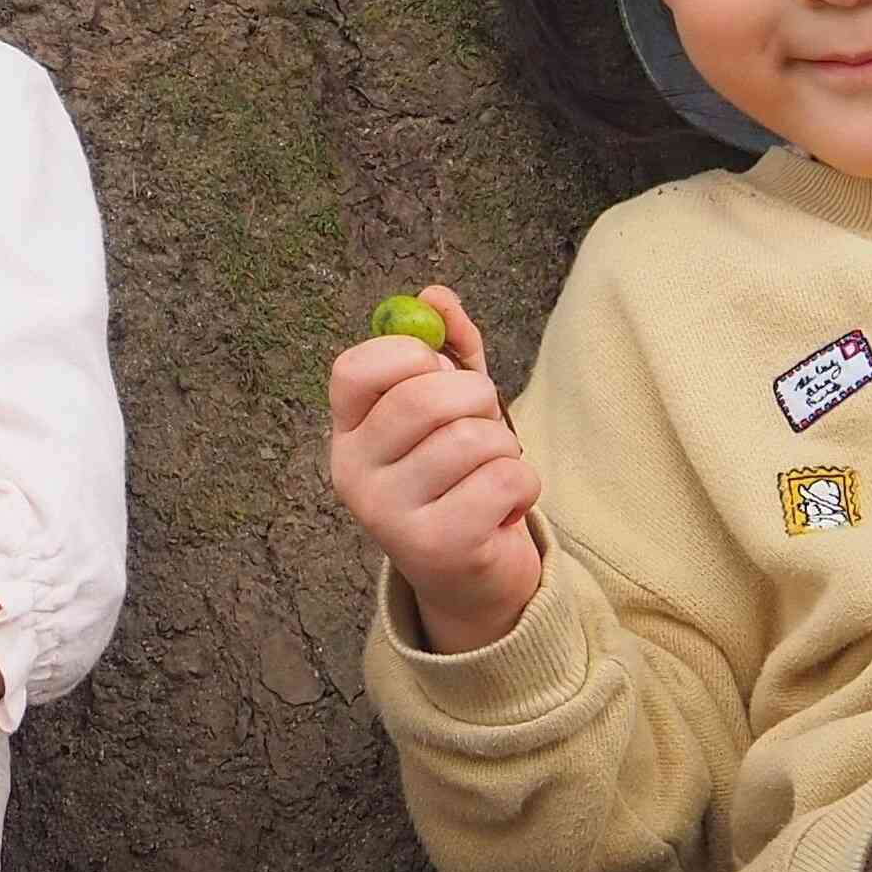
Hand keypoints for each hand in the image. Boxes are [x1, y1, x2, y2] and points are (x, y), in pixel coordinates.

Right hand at [327, 284, 540, 654]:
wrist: (473, 577)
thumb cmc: (460, 479)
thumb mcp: (452, 409)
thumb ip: (448, 349)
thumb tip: (436, 294)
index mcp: (348, 435)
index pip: (355, 369)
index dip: (409, 355)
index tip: (437, 372)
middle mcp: (354, 476)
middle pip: (423, 397)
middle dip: (477, 398)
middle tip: (485, 424)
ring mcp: (390, 516)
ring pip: (471, 439)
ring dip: (504, 448)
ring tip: (492, 474)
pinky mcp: (439, 547)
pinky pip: (502, 479)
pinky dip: (523, 485)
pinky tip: (504, 508)